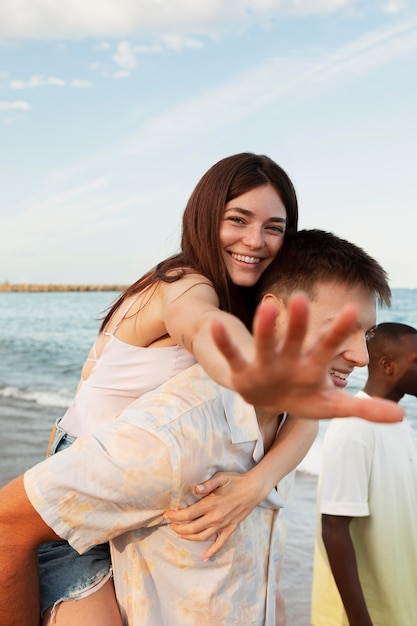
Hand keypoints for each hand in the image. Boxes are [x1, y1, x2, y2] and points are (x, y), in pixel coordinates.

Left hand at [164, 471, 260, 560]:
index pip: (188, 514)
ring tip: (180, 534)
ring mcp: (223, 525)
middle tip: (171, 525)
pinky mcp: (230, 529)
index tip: (166, 514)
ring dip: (188, 538)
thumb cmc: (236, 481)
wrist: (254, 489)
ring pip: (201, 537)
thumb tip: (195, 489)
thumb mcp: (221, 477)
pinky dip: (211, 552)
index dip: (175, 516)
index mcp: (211, 504)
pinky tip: (204, 557)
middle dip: (178, 528)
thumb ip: (207, 484)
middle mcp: (215, 517)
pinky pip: (220, 544)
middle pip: (191, 528)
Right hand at [211, 294, 403, 422]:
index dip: (337, 331)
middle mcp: (290, 358)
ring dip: (265, 327)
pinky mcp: (244, 372)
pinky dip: (225, 342)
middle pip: (295, 339)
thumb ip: (363, 408)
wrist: (270, 401)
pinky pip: (233, 355)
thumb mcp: (332, 406)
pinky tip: (217, 325)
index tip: (352, 310)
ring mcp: (266, 363)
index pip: (327, 346)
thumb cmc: (303, 396)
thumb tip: (402, 417)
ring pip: (265, 342)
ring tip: (265, 306)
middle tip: (301, 298)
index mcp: (312, 365)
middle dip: (298, 323)